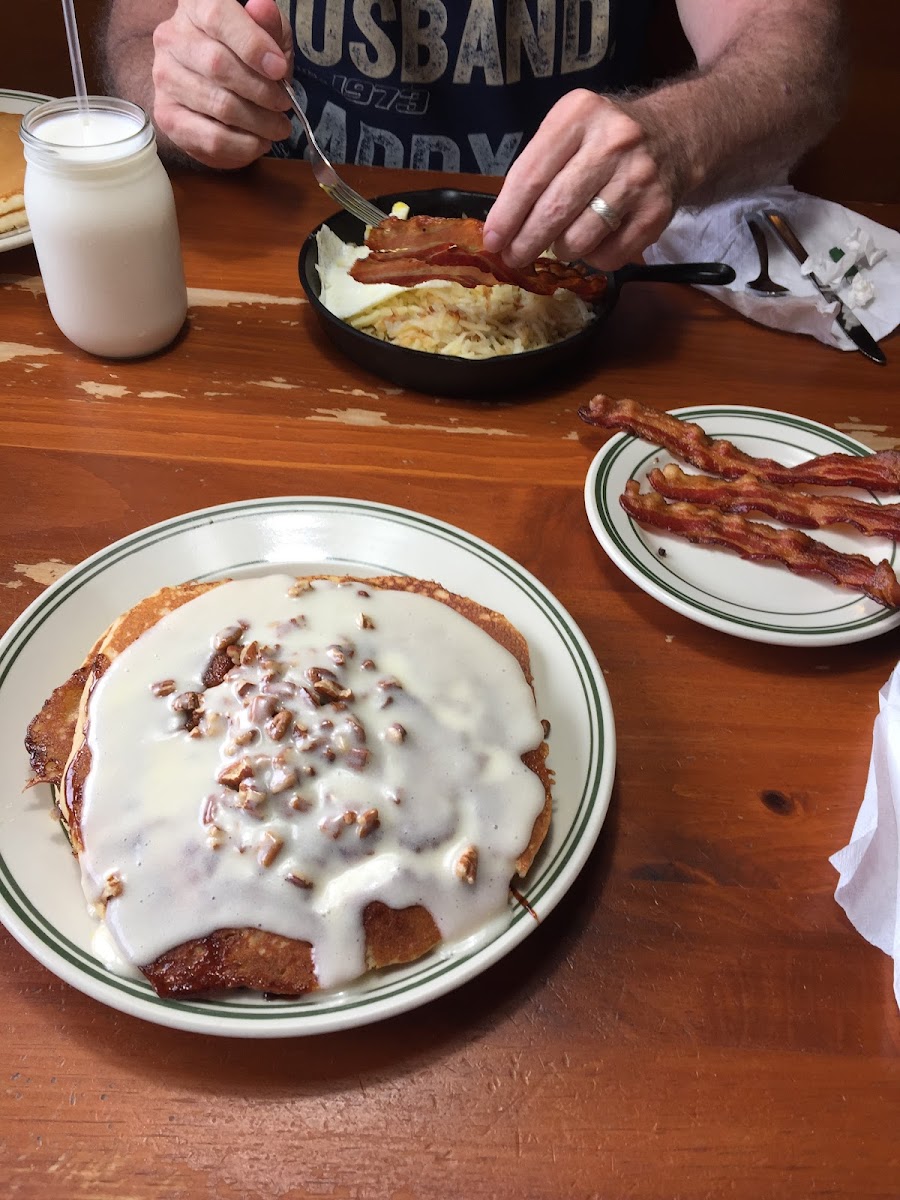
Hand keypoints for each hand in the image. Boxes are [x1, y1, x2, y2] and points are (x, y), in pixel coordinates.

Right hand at [151, 0, 293, 168]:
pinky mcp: (167, 116)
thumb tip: (262, 7)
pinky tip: (258, 142)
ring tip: (277, 127)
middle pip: (218, 65)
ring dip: (258, 122)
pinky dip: (243, 146)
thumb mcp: (268, 35)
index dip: (252, 45)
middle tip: (284, 105)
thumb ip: (268, 24)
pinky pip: (210, 138)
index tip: (279, 69)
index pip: (218, 17)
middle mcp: (171, 38)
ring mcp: (165, 78)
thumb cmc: (248, 57)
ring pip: (217, 104)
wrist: (223, 89)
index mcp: (195, 6)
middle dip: (261, 91)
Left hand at [483, 89, 679, 270]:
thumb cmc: (605, 139)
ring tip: (562, 240)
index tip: (492, 241)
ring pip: (579, 239)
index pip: (531, 175)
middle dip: (526, 242)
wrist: (675, 133)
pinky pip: (609, 255)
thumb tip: (503, 228)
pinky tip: (594, 242)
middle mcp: (613, 141)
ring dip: (562, 250)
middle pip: (554, 210)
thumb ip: (536, 168)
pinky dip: (593, 257)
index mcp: (580, 114)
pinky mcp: (657, 211)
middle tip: (515, 256)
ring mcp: (639, 178)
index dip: (506, 215)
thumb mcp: (569, 130)